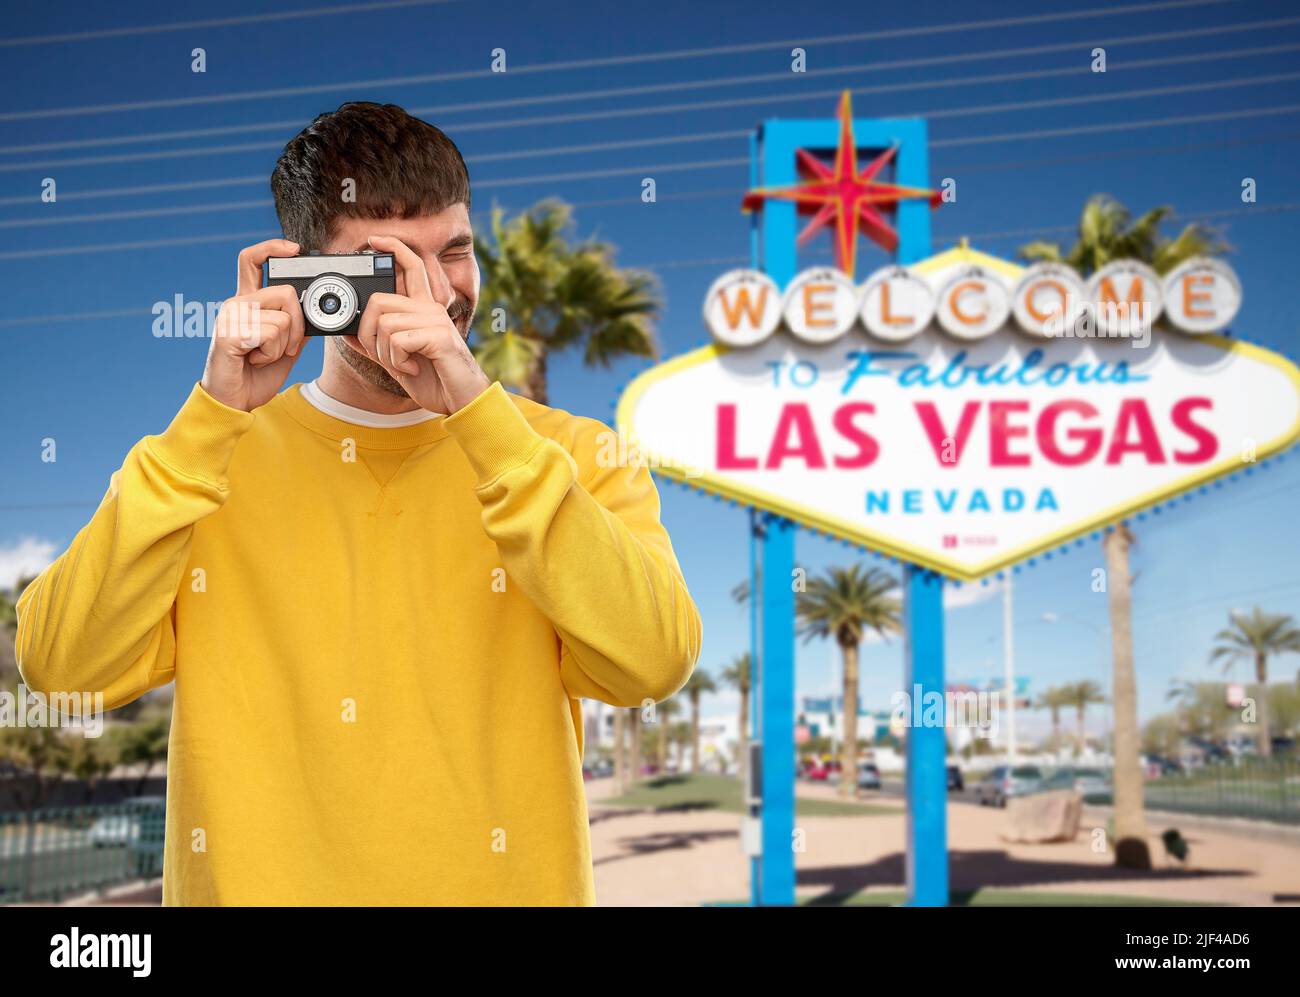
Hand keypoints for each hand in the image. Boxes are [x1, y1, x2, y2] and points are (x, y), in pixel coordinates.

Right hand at [200, 238, 306, 411]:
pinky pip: (271, 334)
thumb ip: (296, 326)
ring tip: (263, 355)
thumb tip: (315, 312)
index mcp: (248, 303)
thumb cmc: (255, 374)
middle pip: (286, 292)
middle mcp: (236, 304)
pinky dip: (272, 353)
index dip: (272, 247)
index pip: (252, 260)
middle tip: (284, 346)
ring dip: (284, 345)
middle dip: (298, 324)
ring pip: (283, 318)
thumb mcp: (285, 347)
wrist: (234, 401)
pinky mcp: (229, 334)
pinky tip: (255, 359)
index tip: (295, 248)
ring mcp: (230, 317)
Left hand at [351, 234, 489, 414]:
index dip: (394, 248)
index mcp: (423, 309)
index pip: (412, 266)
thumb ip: (376, 344)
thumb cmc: (435, 379)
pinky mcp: (439, 336)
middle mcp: (430, 309)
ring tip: (404, 365)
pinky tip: (412, 369)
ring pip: (385, 323)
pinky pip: (398, 340)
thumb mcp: (398, 360)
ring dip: (385, 353)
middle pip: (380, 301)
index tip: (374, 240)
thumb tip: (347, 333)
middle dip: (369, 333)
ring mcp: (436, 320)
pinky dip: (398, 361)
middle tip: (384, 355)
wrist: (462, 400)